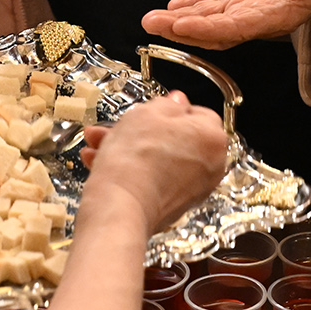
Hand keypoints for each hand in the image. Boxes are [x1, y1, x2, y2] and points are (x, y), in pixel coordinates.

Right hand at [79, 91, 228, 233]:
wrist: (122, 205)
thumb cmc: (137, 156)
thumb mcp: (148, 113)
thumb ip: (167, 103)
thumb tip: (177, 102)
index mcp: (213, 138)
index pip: (198, 114)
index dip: (169, 110)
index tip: (149, 111)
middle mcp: (210, 167)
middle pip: (175, 139)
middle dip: (141, 131)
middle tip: (118, 127)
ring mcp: (192, 190)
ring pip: (159, 159)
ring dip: (129, 150)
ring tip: (98, 145)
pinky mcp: (172, 207)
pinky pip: (153, 180)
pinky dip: (132, 171)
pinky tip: (100, 163)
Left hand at [142, 0, 310, 48]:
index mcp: (277, 14)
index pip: (236, 26)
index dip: (207, 28)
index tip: (181, 27)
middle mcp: (259, 16)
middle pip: (214, 28)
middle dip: (181, 29)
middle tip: (150, 25)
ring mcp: (250, 8)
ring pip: (210, 18)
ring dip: (179, 19)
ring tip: (151, 19)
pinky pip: (215, 4)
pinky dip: (193, 6)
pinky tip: (173, 7)